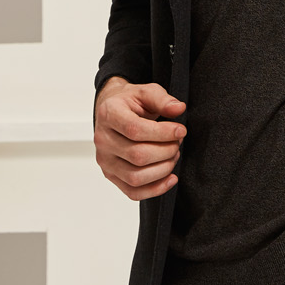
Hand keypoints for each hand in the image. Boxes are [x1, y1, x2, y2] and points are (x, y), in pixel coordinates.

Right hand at [94, 78, 186, 201]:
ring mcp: (105, 160)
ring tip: (173, 155)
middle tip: (178, 142)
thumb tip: (178, 109)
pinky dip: (155, 189)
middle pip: (137, 156)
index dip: (163, 133)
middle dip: (166, 151)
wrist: (113, 111)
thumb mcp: (146, 92)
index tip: (181, 130)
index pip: (135, 130)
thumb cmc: (130, 102)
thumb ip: (162, 99)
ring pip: (135, 177)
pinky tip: (170, 178)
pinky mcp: (111, 175)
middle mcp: (103, 140)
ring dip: (163, 169)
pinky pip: (132, 192)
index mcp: (109, 114)